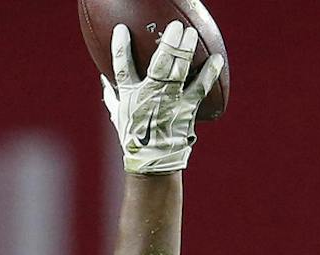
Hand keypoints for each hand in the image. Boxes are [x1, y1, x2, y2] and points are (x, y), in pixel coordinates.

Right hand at [102, 20, 223, 175]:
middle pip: (159, 64)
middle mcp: (150, 96)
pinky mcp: (187, 109)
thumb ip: (112, 96)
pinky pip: (200, 87)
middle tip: (175, 27)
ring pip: (179, 71)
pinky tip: (215, 58)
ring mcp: (170, 102)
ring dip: (186, 50)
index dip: (120, 49)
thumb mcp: (118, 117)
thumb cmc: (134, 138)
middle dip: (167, 43)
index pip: (122, 69)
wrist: (152, 163)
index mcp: (131, 96)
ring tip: (191, 34)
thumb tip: (103, 78)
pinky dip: (209, 73)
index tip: (121, 30)